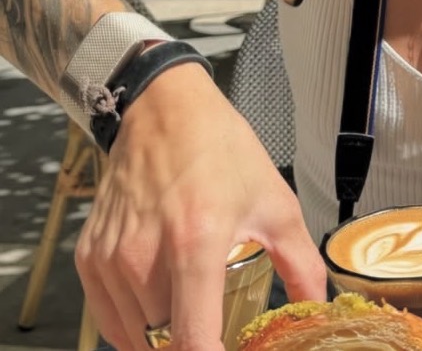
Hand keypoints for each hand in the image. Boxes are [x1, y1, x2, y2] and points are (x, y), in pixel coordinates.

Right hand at [76, 65, 324, 350]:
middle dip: (193, 345)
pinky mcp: (90, 258)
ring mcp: (111, 260)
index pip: (191, 342)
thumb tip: (316, 308)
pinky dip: (133, 327)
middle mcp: (144, 257)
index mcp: (195, 242)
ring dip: (163, 336)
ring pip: (135, 337)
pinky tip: (160, 307)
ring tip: (192, 311)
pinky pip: (109, 320)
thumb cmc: (220, 150)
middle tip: (218, 330)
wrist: (165, 109)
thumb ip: (300, 264)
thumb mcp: (274, 202)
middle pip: (164, 344)